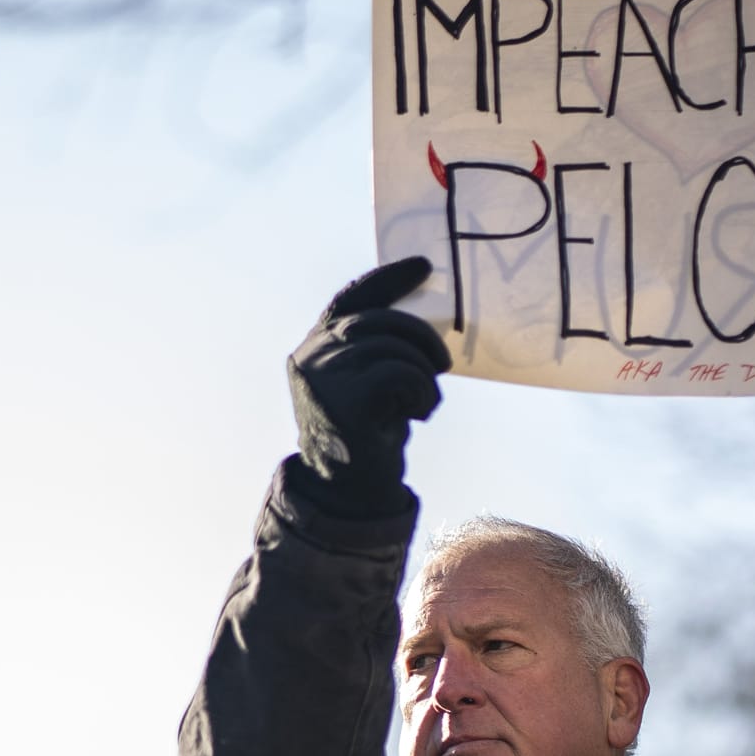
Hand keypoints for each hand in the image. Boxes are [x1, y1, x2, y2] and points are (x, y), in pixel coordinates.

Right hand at [285, 256, 447, 516]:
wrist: (349, 489)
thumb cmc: (367, 434)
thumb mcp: (371, 382)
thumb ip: (379, 350)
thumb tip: (423, 322)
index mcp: (315, 347)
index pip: (350, 299)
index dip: (387, 280)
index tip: (423, 266)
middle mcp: (312, 355)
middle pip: (378, 320)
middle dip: (421, 337)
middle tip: (443, 364)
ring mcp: (322, 374)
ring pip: (392, 347)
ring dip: (422, 376)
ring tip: (424, 404)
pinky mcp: (342, 396)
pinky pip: (399, 373)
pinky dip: (421, 392)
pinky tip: (417, 414)